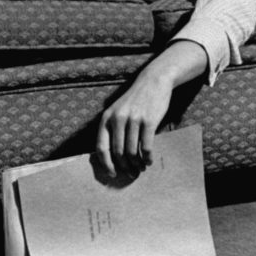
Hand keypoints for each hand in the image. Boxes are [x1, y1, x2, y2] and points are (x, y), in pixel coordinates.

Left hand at [96, 40, 208, 177]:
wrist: (153, 81)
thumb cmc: (135, 100)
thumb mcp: (117, 110)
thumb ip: (112, 128)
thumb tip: (112, 157)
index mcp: (107, 117)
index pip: (101, 147)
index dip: (106, 164)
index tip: (112, 174)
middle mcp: (118, 119)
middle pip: (118, 152)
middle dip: (125, 167)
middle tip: (131, 174)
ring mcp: (134, 119)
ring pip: (133, 151)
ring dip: (137, 164)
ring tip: (141, 168)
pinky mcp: (149, 121)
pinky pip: (146, 146)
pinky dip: (148, 158)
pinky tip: (149, 161)